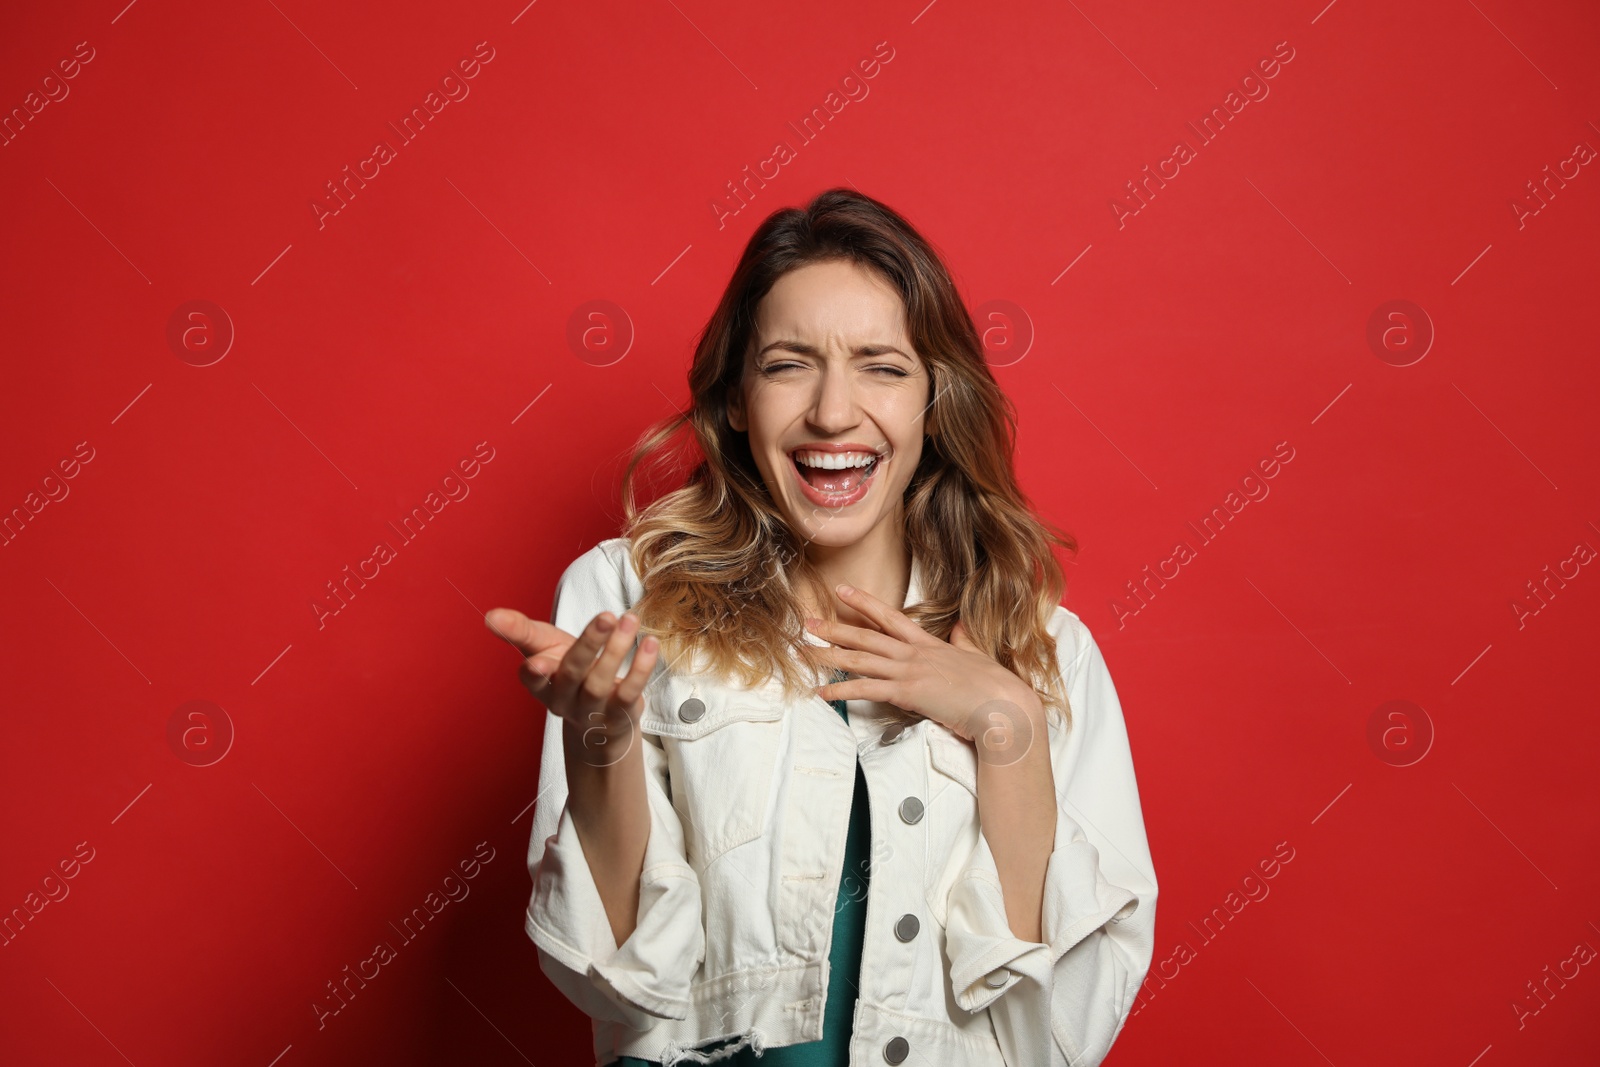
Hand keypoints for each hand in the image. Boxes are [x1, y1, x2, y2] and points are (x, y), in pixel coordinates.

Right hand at [484, 607, 658, 766]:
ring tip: (630, 620)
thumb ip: (520, 631)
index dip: (535, 673)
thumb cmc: (568, 673)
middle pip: (573, 674)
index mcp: (542, 684)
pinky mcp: (620, 714)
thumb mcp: (543, 648)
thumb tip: (490, 616)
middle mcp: (565, 700)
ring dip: (617, 650)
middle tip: (606, 616)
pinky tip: (648, 643)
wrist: (597, 724)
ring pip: (601, 682)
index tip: (537, 662)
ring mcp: (593, 710)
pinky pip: (630, 692)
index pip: (533, 679)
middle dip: (588, 644)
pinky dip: (641, 668)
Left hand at [807, 584, 1042, 745]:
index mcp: (929, 644)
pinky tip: (821, 693)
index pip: (890, 617)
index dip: (864, 603)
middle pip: (866, 636)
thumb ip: (963, 642)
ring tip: (805, 652)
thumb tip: (959, 629)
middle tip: (808, 622)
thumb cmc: (994, 686)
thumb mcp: (976, 656)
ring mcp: (909, 672)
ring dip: (829, 656)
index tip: (842, 591)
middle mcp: (914, 654)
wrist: (1003, 705)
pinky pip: (866, 691)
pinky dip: (841, 692)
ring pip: (860, 660)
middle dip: (835, 628)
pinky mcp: (907, 693)